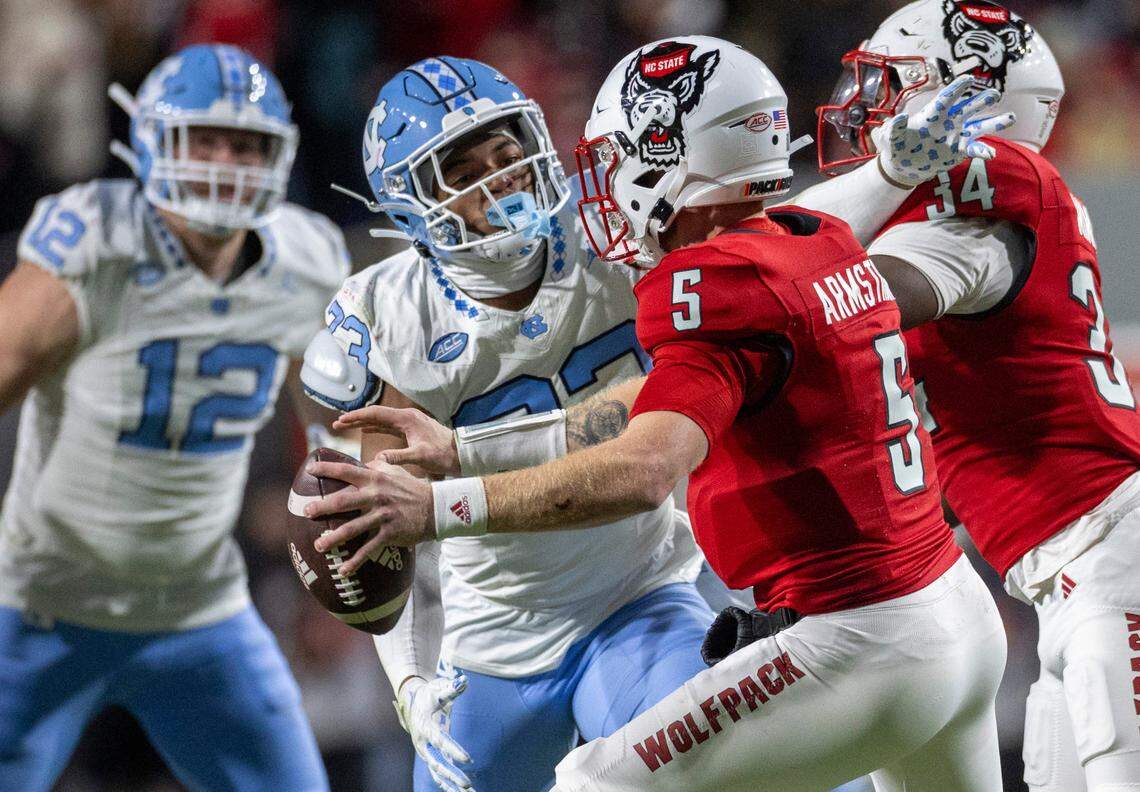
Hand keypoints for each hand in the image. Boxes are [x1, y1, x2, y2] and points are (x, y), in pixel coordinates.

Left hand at [305, 457, 433, 574]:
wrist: (436, 508)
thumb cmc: (413, 488)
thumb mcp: (396, 471)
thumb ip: (378, 465)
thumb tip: (364, 461)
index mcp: (375, 479)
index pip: (347, 471)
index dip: (327, 469)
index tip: (309, 471)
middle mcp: (376, 496)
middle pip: (344, 501)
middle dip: (322, 506)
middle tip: (306, 511)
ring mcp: (382, 515)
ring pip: (353, 528)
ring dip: (334, 538)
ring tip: (318, 545)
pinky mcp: (390, 533)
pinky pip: (369, 549)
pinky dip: (356, 561)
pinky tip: (343, 570)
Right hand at [334, 405, 459, 475]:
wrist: (461, 453)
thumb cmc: (443, 454)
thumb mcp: (421, 456)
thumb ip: (399, 457)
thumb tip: (378, 459)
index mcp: (407, 419)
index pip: (376, 414)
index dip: (357, 417)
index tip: (341, 421)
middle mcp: (406, 417)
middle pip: (376, 415)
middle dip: (356, 418)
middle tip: (337, 424)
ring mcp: (409, 422)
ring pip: (381, 420)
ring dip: (364, 423)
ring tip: (346, 426)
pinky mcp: (411, 430)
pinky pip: (388, 426)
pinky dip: (375, 428)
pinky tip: (366, 431)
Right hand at [396, 675, 474, 791]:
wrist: (412, 701)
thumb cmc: (428, 693)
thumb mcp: (437, 688)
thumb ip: (451, 688)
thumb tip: (463, 681)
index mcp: (424, 727)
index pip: (440, 741)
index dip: (453, 750)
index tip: (468, 759)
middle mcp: (422, 744)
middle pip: (437, 763)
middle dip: (452, 775)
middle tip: (468, 784)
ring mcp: (426, 752)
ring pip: (438, 774)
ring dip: (452, 785)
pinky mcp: (431, 757)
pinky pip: (439, 775)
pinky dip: (449, 785)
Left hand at [877, 75, 1015, 187]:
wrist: (904, 165)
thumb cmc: (897, 146)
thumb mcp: (890, 137)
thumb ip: (893, 127)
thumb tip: (898, 117)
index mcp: (933, 113)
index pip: (947, 97)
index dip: (957, 88)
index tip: (969, 79)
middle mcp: (949, 121)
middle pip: (968, 108)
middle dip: (982, 101)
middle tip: (995, 94)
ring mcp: (957, 135)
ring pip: (979, 126)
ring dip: (995, 122)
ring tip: (1011, 117)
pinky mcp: (960, 151)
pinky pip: (974, 149)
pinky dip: (982, 151)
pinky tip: (991, 153)